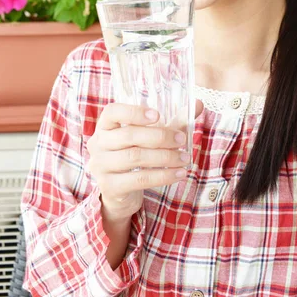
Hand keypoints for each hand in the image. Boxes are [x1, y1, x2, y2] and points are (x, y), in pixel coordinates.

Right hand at [86, 99, 202, 219]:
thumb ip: (173, 120)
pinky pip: (139, 179)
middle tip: (182, 140)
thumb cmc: (136, 155)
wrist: (120, 192)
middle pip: (129, 135)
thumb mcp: (151, 136)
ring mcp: (101, 166)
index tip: (157, 115)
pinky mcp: (109, 187)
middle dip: (160, 136)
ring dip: (165, 157)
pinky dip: (163, 176)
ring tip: (184, 158)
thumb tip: (198, 103)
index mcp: (105, 126)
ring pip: (135, 157)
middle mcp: (98, 143)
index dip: (134, 112)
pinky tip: (179, 174)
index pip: (112, 111)